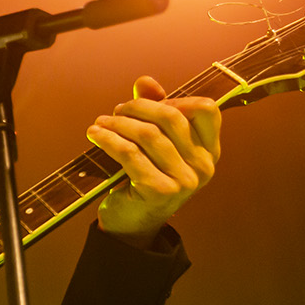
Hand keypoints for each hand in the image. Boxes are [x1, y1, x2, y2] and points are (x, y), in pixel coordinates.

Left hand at [86, 75, 220, 245]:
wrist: (133, 223)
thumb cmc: (145, 177)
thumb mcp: (154, 143)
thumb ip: (155, 110)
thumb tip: (145, 81)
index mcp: (210, 150)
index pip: (207, 110)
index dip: (176, 100)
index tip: (149, 106)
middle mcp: (203, 166)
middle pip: (172, 117)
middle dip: (139, 107)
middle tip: (117, 110)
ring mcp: (184, 180)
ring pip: (148, 134)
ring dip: (119, 123)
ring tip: (101, 122)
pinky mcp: (159, 191)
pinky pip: (130, 153)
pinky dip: (108, 139)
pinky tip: (95, 134)